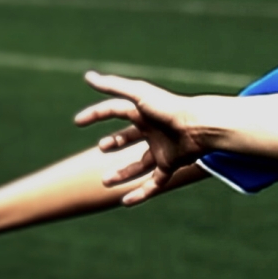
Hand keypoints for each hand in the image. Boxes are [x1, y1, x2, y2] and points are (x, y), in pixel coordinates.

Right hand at [75, 71, 207, 204]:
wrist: (199, 126)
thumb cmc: (169, 108)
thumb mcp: (138, 95)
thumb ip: (113, 86)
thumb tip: (88, 77)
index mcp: (143, 111)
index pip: (114, 111)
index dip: (95, 115)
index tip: (78, 122)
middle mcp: (152, 130)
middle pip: (128, 138)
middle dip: (113, 143)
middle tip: (102, 148)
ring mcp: (162, 149)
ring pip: (138, 164)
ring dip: (121, 173)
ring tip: (105, 181)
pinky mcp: (171, 165)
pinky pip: (154, 182)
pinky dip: (141, 193)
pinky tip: (126, 201)